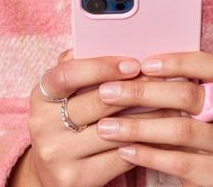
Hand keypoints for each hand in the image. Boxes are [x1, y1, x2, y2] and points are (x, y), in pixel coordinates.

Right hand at [20, 48, 181, 186]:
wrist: (52, 174)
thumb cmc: (67, 123)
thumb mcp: (64, 95)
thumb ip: (79, 68)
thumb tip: (105, 39)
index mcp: (40, 96)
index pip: (66, 74)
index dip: (100, 67)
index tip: (133, 63)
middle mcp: (42, 125)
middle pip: (96, 103)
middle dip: (135, 90)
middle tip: (166, 81)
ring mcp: (57, 154)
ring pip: (113, 131)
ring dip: (148, 117)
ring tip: (173, 105)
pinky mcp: (74, 179)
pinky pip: (118, 158)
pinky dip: (143, 144)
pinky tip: (161, 134)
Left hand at [92, 51, 212, 186]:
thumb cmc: (196, 140)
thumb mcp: (192, 113)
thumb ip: (172, 92)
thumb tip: (125, 72)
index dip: (179, 62)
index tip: (143, 64)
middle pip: (190, 96)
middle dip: (143, 93)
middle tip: (107, 93)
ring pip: (182, 130)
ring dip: (138, 127)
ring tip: (107, 127)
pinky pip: (180, 162)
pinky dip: (148, 155)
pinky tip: (125, 150)